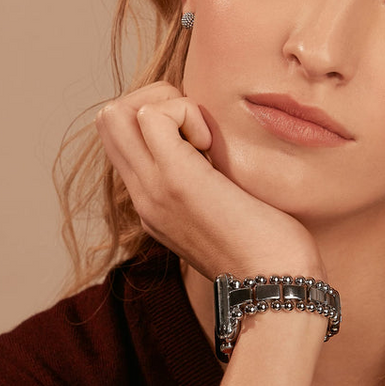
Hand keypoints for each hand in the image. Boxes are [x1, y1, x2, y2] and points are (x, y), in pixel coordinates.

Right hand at [94, 82, 324, 280]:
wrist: (276, 285)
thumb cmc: (266, 248)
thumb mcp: (223, 211)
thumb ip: (207, 184)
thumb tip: (219, 151)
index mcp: (153, 201)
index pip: (121, 138)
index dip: (156, 117)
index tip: (200, 137)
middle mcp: (143, 194)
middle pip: (108, 120)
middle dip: (153, 100)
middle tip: (196, 126)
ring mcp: (153, 188)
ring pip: (117, 112)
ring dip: (166, 105)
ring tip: (202, 137)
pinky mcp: (176, 180)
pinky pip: (153, 116)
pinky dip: (183, 113)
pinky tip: (210, 145)